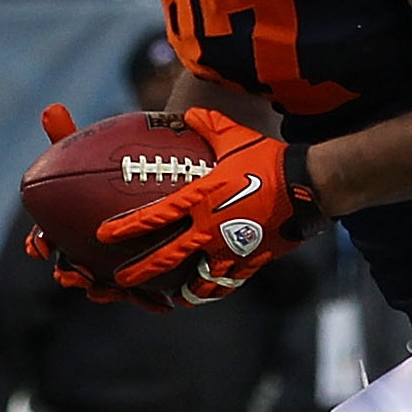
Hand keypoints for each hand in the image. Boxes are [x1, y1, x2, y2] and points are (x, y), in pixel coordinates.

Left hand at [93, 106, 318, 301]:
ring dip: (185, 291)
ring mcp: (232, 249)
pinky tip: (211, 293)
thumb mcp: (235, 137)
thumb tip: (190, 114)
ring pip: (199, 280)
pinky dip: (219, 289)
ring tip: (174, 298)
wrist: (307, 186)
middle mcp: (210, 229)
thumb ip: (208, 126)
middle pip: (167, 257)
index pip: (155, 216)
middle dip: (141, 271)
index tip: (103, 235)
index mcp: (200, 199)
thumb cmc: (269, 159)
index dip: (127, 227)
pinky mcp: (253, 260)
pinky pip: (231, 281)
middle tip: (121, 280)